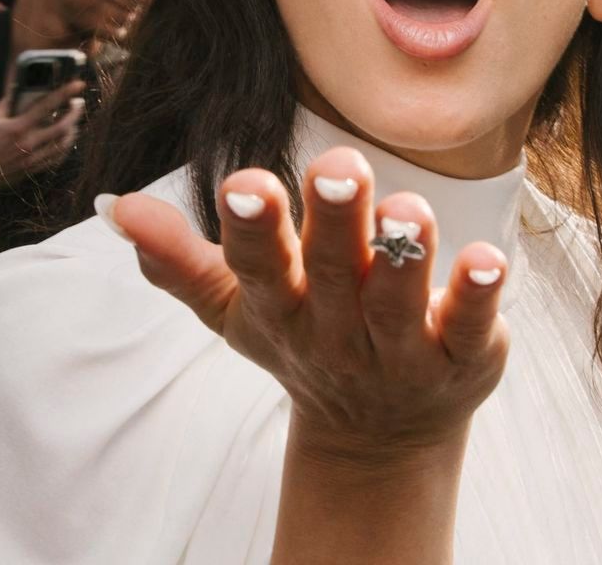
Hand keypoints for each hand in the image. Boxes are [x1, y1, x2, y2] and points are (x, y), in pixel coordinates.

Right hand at [0, 80, 86, 195]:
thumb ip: (6, 102)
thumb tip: (19, 88)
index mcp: (18, 127)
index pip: (47, 106)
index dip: (65, 93)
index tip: (78, 84)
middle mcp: (29, 144)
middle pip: (63, 126)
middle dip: (75, 113)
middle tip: (78, 103)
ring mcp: (33, 159)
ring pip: (64, 144)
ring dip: (73, 130)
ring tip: (73, 121)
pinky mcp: (34, 171)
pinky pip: (58, 159)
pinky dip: (65, 147)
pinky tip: (64, 140)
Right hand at [104, 147, 510, 453]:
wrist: (376, 434)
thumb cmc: (302, 340)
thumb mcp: (234, 307)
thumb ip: (178, 259)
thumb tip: (116, 208)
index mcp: (280, 305)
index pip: (257, 265)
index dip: (253, 228)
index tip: (248, 182)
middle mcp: (336, 328)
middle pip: (331, 273)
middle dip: (334, 220)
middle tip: (340, 166)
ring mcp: (398, 348)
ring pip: (397, 300)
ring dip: (402, 254)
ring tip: (408, 209)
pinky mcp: (459, 355)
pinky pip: (467, 325)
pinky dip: (475, 294)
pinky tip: (485, 259)